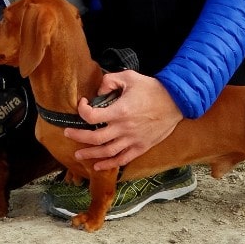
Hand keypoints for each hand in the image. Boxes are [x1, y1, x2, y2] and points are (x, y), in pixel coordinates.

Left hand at [63, 70, 182, 170]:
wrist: (176, 101)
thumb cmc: (152, 88)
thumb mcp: (130, 77)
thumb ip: (110, 81)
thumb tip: (98, 91)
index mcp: (120, 111)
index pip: (92, 117)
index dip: (82, 111)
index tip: (82, 105)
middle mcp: (124, 128)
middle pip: (95, 139)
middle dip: (78, 137)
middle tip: (68, 134)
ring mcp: (133, 140)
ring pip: (106, 152)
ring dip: (90, 154)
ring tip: (78, 154)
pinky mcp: (141, 147)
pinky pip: (122, 160)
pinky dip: (109, 165)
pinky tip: (98, 166)